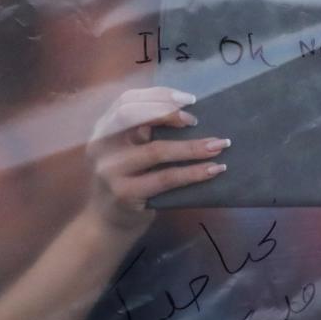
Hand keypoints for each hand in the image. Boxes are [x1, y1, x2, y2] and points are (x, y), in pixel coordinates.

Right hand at [83, 87, 229, 234]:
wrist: (107, 223)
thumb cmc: (128, 179)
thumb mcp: (128, 150)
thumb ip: (144, 130)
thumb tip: (190, 112)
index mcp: (103, 129)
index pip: (127, 101)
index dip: (158, 95)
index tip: (188, 99)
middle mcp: (101, 146)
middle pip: (132, 116)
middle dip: (168, 113)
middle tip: (195, 120)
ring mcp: (110, 171)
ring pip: (156, 150)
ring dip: (192, 147)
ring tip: (219, 145)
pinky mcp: (125, 194)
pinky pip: (165, 178)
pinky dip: (193, 172)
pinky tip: (214, 169)